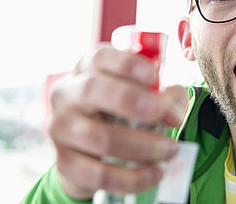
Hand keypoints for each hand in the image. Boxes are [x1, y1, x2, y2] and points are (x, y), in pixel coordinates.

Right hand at [47, 43, 188, 198]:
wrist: (91, 148)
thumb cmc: (124, 108)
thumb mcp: (144, 93)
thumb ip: (165, 95)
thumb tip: (174, 110)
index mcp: (88, 68)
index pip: (100, 57)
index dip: (127, 65)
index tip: (154, 77)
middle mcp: (68, 93)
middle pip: (93, 90)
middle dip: (132, 101)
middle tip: (167, 115)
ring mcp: (61, 128)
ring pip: (100, 137)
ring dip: (143, 145)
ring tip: (170, 149)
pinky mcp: (64, 162)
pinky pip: (98, 173)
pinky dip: (132, 178)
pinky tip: (155, 174)